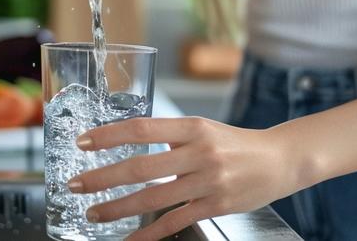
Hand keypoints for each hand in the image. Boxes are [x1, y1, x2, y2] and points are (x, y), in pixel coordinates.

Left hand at [68, 117, 308, 240]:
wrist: (280, 159)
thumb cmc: (236, 143)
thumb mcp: (203, 129)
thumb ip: (171, 136)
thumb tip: (130, 141)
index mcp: (192, 127)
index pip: (142, 129)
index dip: (109, 136)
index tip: (83, 142)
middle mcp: (199, 153)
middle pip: (142, 166)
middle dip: (103, 178)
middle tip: (76, 185)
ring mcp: (208, 181)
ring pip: (154, 198)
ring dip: (118, 207)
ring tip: (93, 212)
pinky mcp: (216, 205)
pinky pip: (175, 221)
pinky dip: (149, 233)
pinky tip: (130, 239)